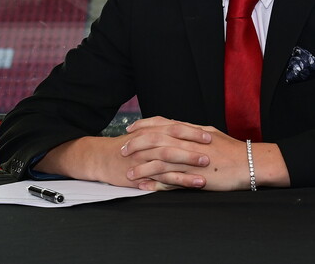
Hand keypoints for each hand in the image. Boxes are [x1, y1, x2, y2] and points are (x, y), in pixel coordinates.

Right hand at [33, 116, 211, 189]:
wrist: (102, 158)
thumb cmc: (126, 147)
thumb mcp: (143, 135)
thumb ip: (162, 133)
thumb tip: (185, 132)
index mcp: (151, 131)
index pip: (175, 128)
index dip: (192, 131)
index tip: (210, 135)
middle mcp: (148, 143)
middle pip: (174, 142)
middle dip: (194, 147)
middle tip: (212, 151)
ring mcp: (144, 159)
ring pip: (169, 161)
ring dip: (188, 167)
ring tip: (206, 172)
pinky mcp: (141, 174)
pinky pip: (162, 178)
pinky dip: (178, 182)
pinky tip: (191, 186)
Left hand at [123, 117, 289, 190]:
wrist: (250, 163)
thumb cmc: (232, 150)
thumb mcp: (210, 134)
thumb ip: (191, 131)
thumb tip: (176, 127)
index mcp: (191, 131)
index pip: (161, 123)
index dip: (143, 125)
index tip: (130, 128)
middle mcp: (188, 142)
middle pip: (155, 140)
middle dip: (136, 145)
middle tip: (122, 149)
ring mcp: (190, 160)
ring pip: (159, 161)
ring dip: (142, 167)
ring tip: (129, 173)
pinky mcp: (195, 177)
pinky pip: (171, 181)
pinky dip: (156, 184)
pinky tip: (146, 188)